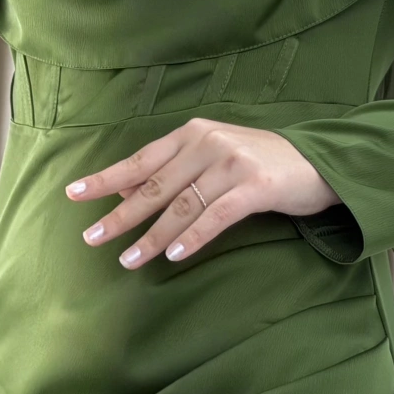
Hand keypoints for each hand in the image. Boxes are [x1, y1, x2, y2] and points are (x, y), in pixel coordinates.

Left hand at [64, 117, 342, 268]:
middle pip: (155, 185)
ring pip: (181, 205)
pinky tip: (175, 255)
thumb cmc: (260, 164)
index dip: (106, 178)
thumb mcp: (213, 158)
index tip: (73, 194)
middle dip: (121, 215)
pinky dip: (193, 236)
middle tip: (92, 238)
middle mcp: (208, 142)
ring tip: (129, 260)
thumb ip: (174, 172)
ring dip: (153, 236)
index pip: (141, 160)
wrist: (319, 162)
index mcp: (193, 133)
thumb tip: (124, 190)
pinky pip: (215, 216)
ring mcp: (232, 162)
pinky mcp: (255, 186)